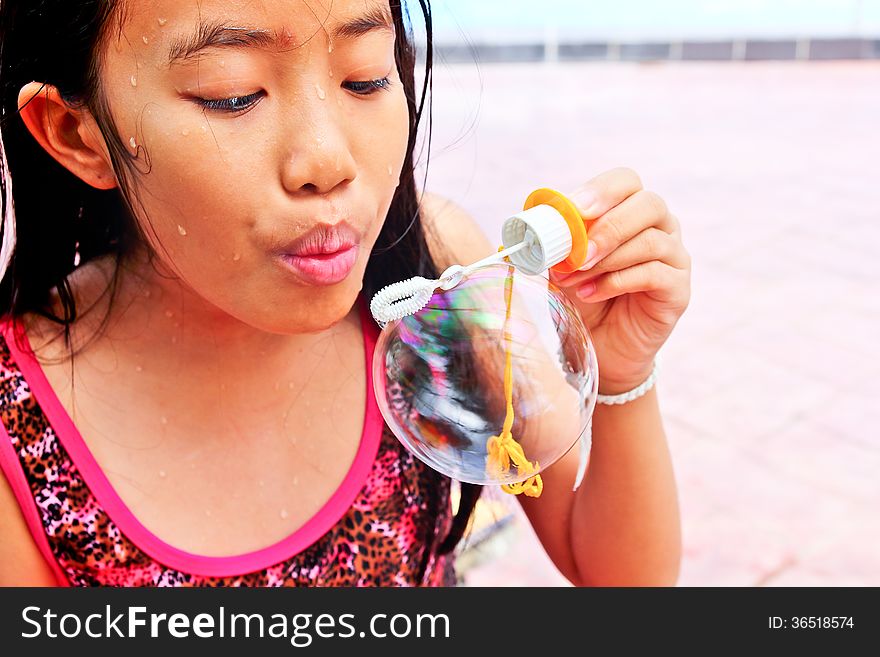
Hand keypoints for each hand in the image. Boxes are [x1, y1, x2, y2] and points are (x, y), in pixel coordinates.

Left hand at [549, 168, 690, 394]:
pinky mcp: (679, 289)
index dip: (602, 191)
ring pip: (651, 241)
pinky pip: (655, 274)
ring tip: (576, 279)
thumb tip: (537, 227)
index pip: (626, 181)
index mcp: (630, 210)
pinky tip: (592, 293)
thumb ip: (555, 243)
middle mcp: (660, 227)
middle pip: (649, 204)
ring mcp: (674, 257)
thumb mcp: (562, 264)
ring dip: (607, 260)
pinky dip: (617, 282)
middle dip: (609, 227)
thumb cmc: (583, 295)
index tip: (574, 209)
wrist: (598, 344)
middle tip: (579, 252)